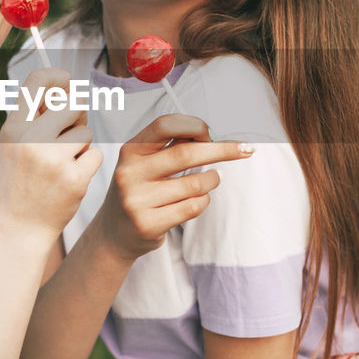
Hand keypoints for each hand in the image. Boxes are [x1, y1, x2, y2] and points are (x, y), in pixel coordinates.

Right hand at [0, 68, 102, 247]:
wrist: (20, 228)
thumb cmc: (21, 182)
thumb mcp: (15, 145)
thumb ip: (35, 116)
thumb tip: (67, 84)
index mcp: (13, 128)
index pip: (38, 81)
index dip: (58, 76)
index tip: (67, 82)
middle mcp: (31, 140)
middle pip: (73, 103)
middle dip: (77, 116)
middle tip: (69, 133)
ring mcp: (53, 160)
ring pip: (86, 131)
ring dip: (81, 145)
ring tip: (63, 163)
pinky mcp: (74, 178)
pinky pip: (95, 154)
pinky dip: (88, 164)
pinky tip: (71, 178)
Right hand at [92, 114, 252, 260]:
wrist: (114, 233)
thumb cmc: (140, 190)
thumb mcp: (145, 163)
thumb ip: (173, 147)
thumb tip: (212, 135)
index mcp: (130, 150)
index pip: (165, 124)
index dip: (194, 125)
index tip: (212, 133)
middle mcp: (130, 172)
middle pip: (186, 153)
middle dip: (222, 150)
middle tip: (245, 150)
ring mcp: (136, 200)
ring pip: (195, 184)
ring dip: (213, 180)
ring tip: (213, 179)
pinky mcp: (148, 224)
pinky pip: (193, 207)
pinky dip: (204, 200)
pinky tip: (199, 198)